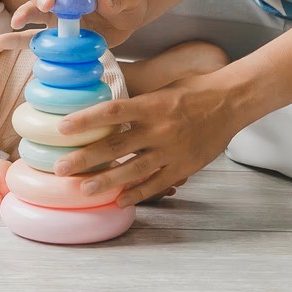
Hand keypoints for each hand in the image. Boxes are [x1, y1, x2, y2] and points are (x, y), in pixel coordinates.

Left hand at [51, 69, 243, 207]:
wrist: (231, 102)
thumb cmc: (195, 92)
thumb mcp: (162, 90)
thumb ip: (136, 103)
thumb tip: (105, 109)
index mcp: (152, 106)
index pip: (112, 111)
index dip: (86, 120)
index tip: (62, 128)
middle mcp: (159, 129)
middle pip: (116, 145)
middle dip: (86, 158)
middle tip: (61, 168)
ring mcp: (171, 151)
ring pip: (133, 170)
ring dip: (106, 181)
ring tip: (84, 189)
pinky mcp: (184, 167)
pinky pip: (157, 183)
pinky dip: (138, 193)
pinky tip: (119, 200)